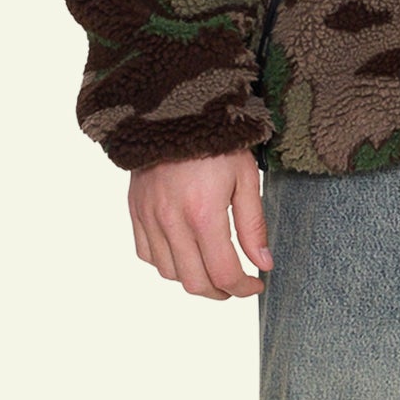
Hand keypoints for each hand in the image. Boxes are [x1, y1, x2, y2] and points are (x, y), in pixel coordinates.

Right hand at [128, 148, 272, 300]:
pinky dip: (166, 262)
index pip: (224, 273)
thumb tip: (263, 263)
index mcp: (203, 213)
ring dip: (193, 278)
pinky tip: (184, 252)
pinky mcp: (136, 210)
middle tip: (236, 283)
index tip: (256, 284)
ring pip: (169, 273)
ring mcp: (149, 218)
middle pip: (195, 282)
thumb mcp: (245, 175)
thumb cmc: (216, 138)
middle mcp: (172, 222)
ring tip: (212, 267)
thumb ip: (253, 224)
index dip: (243, 287)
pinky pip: (146, 254)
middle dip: (220, 291)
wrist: (175, 107)